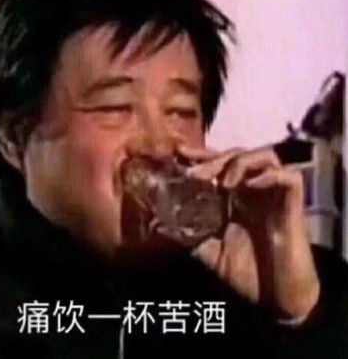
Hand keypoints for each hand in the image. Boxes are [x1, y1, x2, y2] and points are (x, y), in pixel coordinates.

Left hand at [173, 145, 319, 321]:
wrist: (275, 299)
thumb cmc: (244, 273)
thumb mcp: (208, 251)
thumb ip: (187, 236)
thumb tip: (157, 225)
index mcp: (235, 197)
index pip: (219, 165)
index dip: (201, 155)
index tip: (179, 152)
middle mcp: (254, 190)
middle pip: (238, 155)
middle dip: (215, 159)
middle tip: (196, 172)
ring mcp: (275, 195)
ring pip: (265, 156)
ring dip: (240, 163)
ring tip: (224, 182)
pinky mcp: (294, 204)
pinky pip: (289, 176)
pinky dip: (268, 175)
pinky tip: (249, 185)